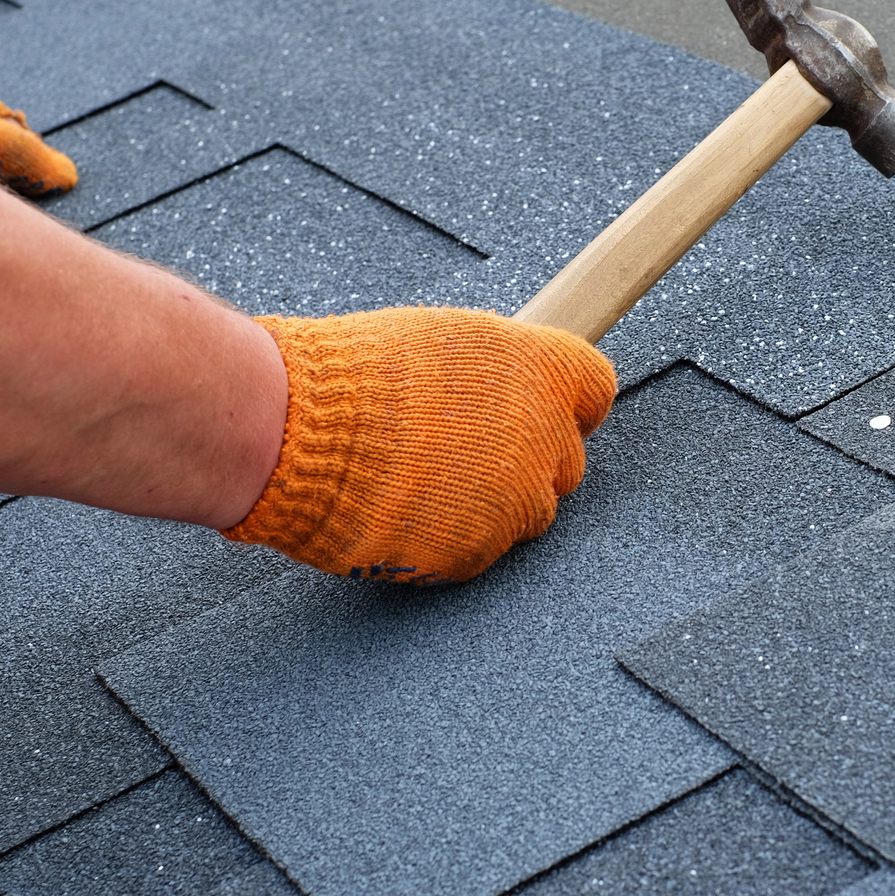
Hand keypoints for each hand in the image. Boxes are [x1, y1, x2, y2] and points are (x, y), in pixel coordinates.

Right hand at [222, 308, 616, 582]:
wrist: (298, 430)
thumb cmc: (356, 374)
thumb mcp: (441, 343)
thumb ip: (495, 372)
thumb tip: (504, 389)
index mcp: (542, 371)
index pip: (596, 389)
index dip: (565, 403)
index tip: (541, 409)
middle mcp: (544, 437)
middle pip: (566, 464)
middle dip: (526, 462)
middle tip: (465, 452)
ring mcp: (514, 502)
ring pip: (526, 515)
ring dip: (490, 505)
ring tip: (423, 484)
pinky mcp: (477, 552)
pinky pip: (479, 551)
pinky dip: (450, 538)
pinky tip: (404, 511)